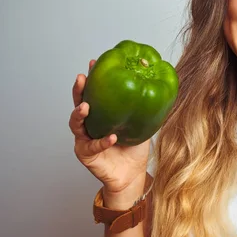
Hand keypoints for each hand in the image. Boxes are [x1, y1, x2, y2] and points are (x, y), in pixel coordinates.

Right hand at [69, 59, 150, 205]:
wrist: (132, 173)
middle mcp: (88, 124)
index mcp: (100, 113)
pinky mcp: (86, 154)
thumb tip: (160, 85)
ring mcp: (84, 139)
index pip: (94, 92)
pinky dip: (102, 141)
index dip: (93, 78)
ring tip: (86, 106)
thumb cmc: (134, 147)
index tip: (94, 63)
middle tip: (82, 78)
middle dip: (78, 90)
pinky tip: (111, 137)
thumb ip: (145, 107)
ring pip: (76, 124)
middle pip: (78, 103)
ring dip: (80, 114)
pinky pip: (92, 146)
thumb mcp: (142, 122)